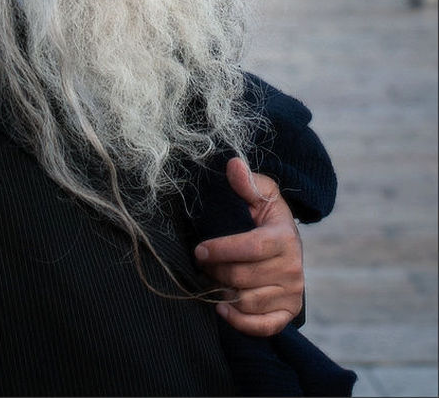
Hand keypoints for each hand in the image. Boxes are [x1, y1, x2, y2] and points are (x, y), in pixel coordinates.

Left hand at [194, 157, 303, 336]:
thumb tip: (233, 165)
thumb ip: (246, 182)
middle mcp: (293, 268)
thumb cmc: (266, 215)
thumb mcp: (261, 193)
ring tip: (213, 278)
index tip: (199, 249)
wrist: (286, 241)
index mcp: (284, 237)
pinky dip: (240, 321)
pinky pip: (263, 326)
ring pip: (247, 301)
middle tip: (202, 263)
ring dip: (223, 291)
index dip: (221, 250)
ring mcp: (292, 292)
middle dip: (215, 270)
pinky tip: (222, 307)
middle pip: (242, 277)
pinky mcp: (288, 311)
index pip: (249, 248)